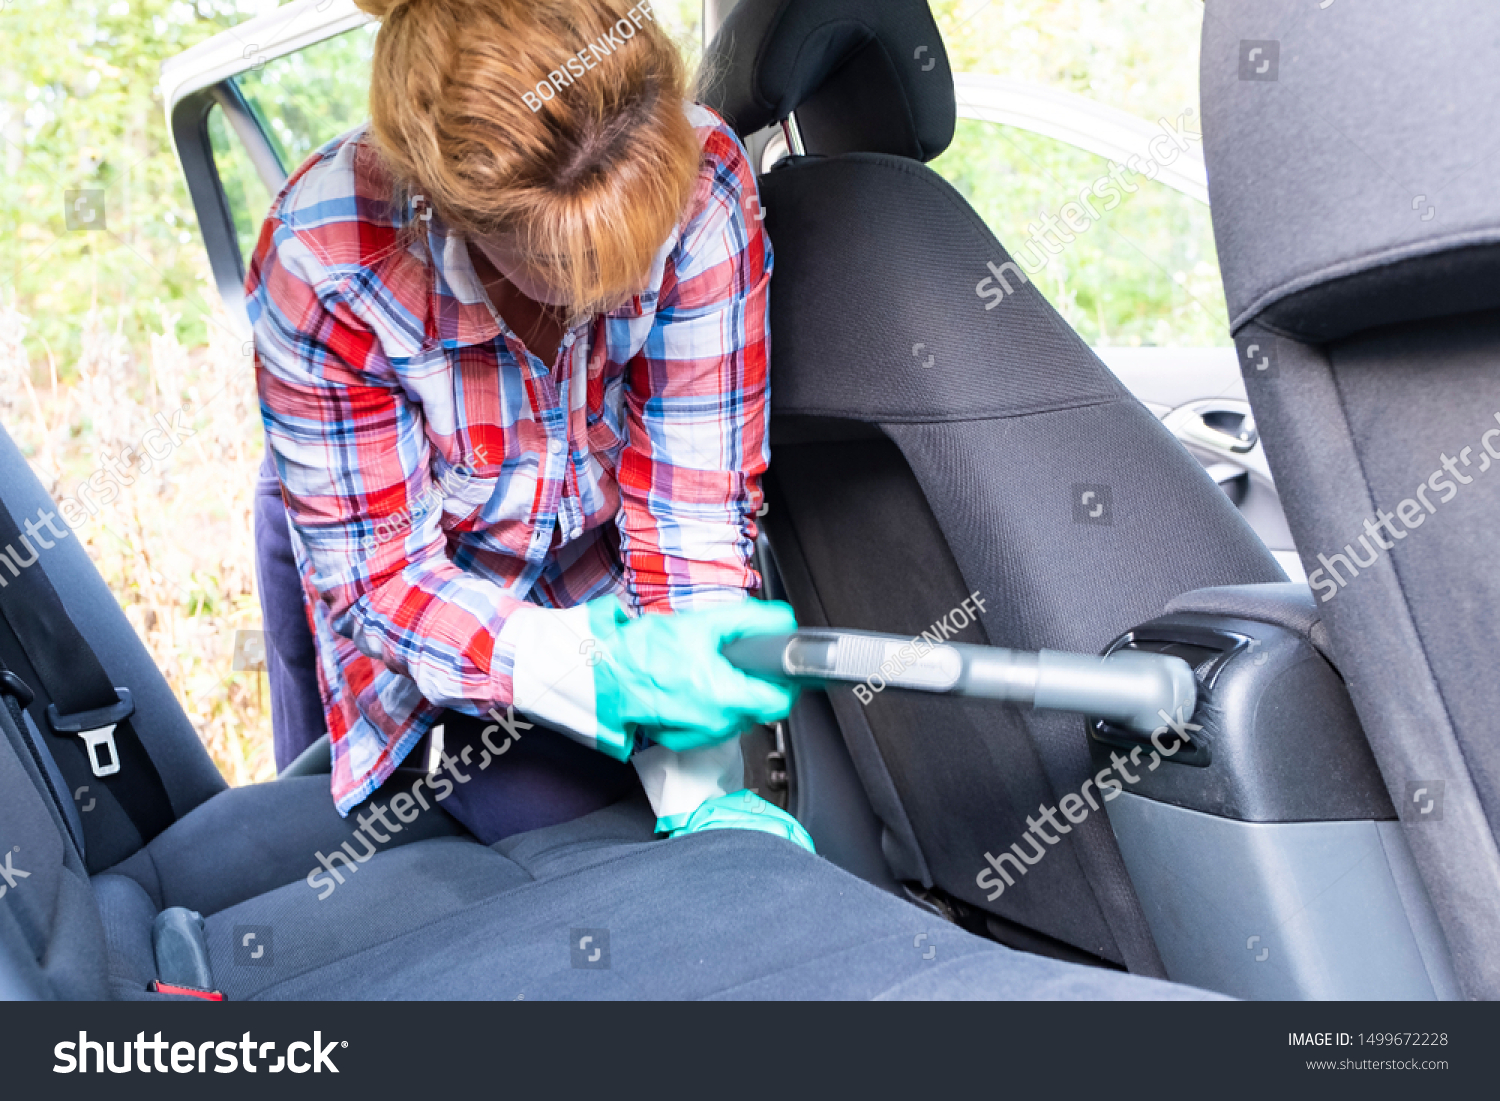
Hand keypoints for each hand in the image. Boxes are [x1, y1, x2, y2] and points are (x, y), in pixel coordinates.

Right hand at [589, 596, 797, 754]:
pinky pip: (711, 724)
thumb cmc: (640, 652)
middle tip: (734, 659)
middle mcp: (716, 723)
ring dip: (730, 694)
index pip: (781, 702)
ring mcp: (698, 735)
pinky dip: (708, 706)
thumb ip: (750, 620)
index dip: (785, 681)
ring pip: (735, 716)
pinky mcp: (682, 740)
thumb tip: (782, 621)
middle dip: (753, 682)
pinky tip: (691, 686)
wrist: (600, 675)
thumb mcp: (701, 623)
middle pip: (758, 708)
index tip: (777, 666)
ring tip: (706, 669)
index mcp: (724, 696)